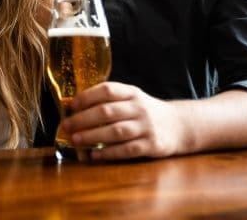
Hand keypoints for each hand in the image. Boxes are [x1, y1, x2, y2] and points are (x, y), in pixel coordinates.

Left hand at [61, 82, 187, 160]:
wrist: (180, 125)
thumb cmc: (145, 112)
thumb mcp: (132, 99)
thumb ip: (109, 101)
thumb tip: (74, 108)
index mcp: (132, 93)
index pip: (107, 90)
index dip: (87, 97)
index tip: (71, 105)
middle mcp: (139, 108)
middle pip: (107, 112)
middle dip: (83, 119)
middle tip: (66, 125)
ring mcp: (146, 127)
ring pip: (116, 131)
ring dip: (93, 136)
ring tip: (75, 140)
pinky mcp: (152, 145)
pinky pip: (127, 150)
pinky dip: (109, 153)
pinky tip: (94, 156)